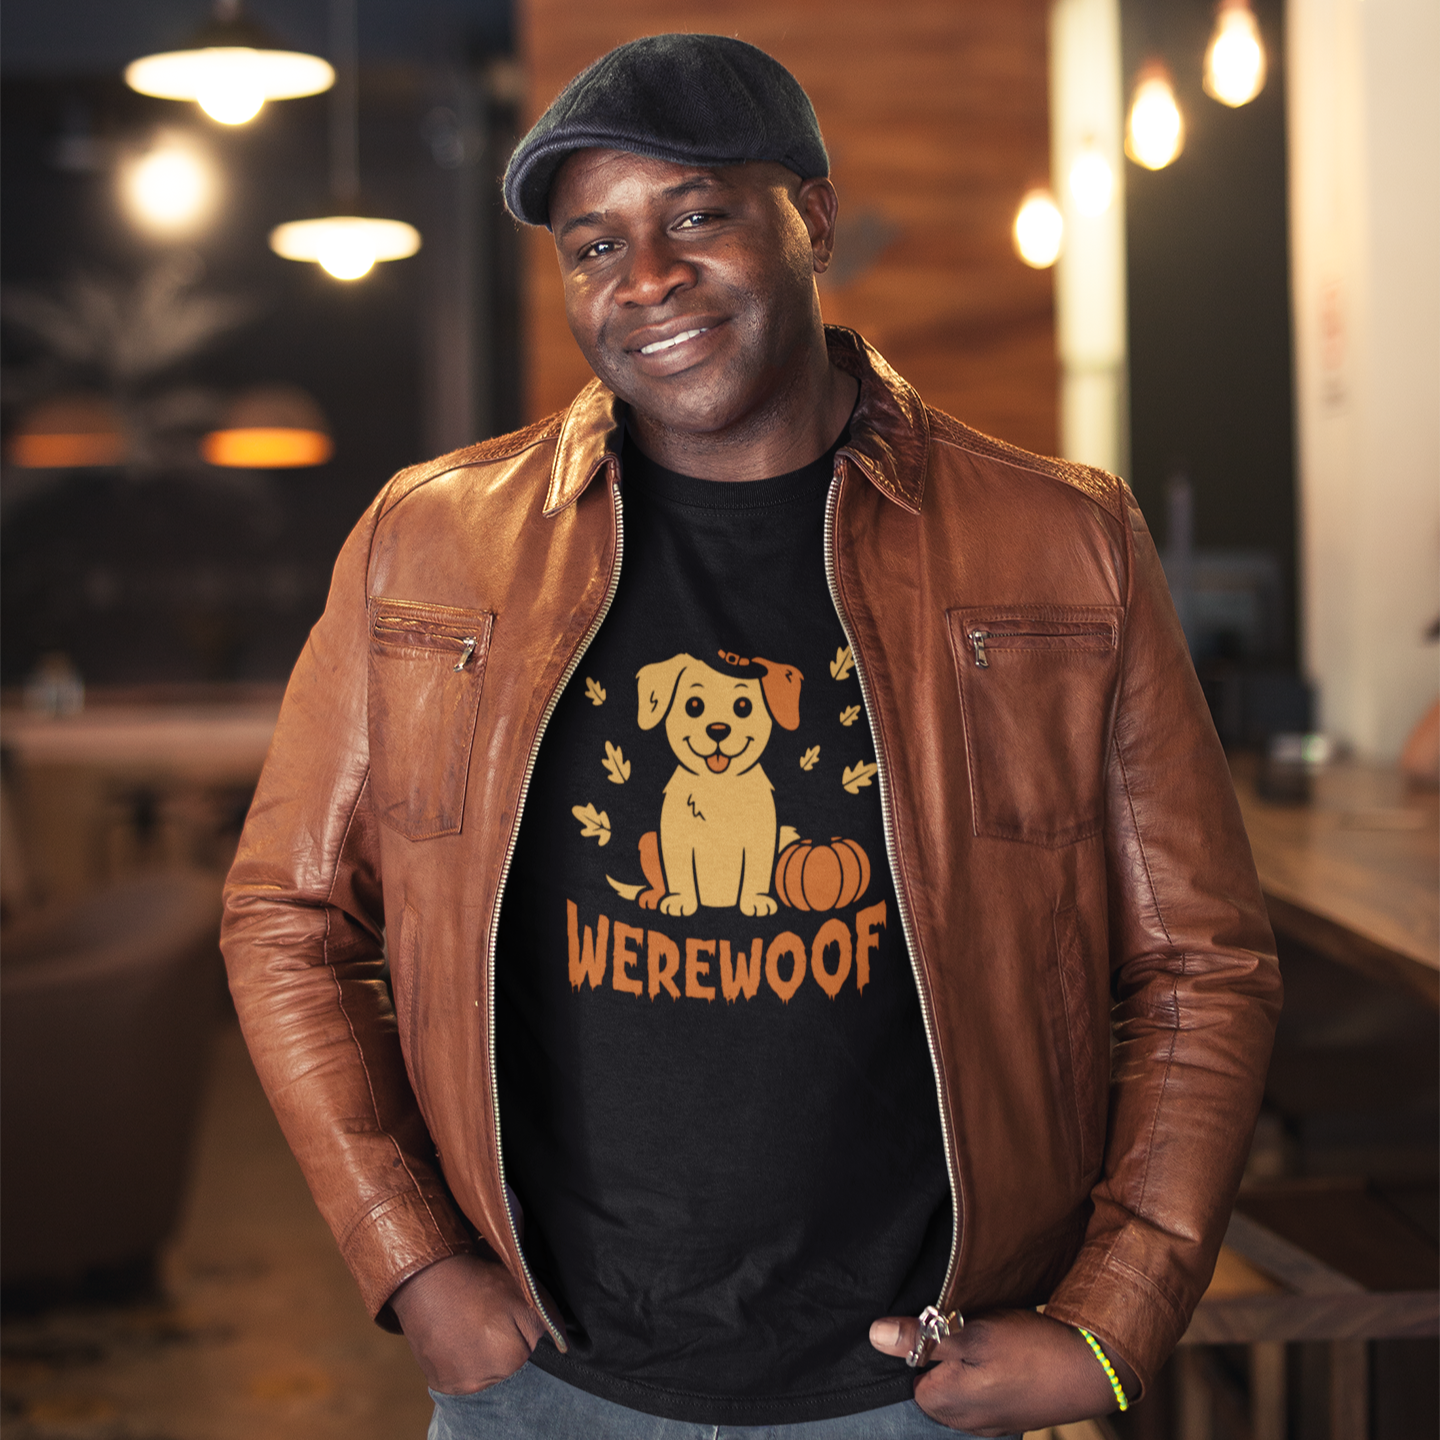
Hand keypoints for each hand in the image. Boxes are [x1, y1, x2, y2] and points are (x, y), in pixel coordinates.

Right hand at [390, 1253, 553, 1395]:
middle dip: (503, 1342)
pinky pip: (462, 1376)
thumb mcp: (523, 1289)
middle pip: (508, 1363)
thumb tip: (563, 1341)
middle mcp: (485, 1379)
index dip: (520, 1325)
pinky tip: (456, 1337)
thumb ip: (548, 1317)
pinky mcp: (440, 1383)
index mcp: (511, 1357)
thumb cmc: (477, 1280)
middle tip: (485, 1316)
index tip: (504, 1309)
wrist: (426, 1276)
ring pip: (486, 1370)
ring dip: (482, 1353)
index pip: (530, 1348)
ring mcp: (460, 1384)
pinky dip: (462, 1361)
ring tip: (470, 1325)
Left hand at [869, 1308, 1137, 1435]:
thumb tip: (875, 1335)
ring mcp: (987, 1421)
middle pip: (931, 1376)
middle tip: (964, 1321)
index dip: (918, 1339)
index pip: (906, 1369)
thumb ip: (921, 1338)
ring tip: (989, 1334)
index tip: (937, 1318)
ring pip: (958, 1380)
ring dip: (966, 1356)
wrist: (1093, 1370)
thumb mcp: (969, 1333)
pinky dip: (988, 1368)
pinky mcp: (1010, 1413)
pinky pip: (983, 1387)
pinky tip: (1007, 1351)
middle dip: (941, 1349)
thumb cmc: (1029, 1351)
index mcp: (941, 1404)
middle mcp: (960, 1421)